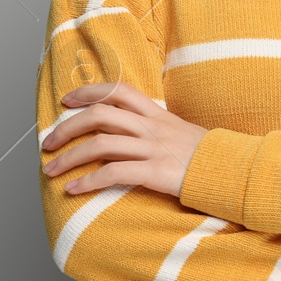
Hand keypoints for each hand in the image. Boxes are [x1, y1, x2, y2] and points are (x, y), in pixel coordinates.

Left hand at [40, 82, 208, 197]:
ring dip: (69, 157)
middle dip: (67, 127)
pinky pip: (114, 174)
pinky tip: (74, 190)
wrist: (233, 171)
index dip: (88, 91)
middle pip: (99, 115)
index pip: (117, 90)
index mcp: (156, 113)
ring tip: (50, 170)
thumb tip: (123, 130)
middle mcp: (151, 126)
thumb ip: (152, 127)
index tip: (66, 101)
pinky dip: (88, 182)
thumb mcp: (178, 131)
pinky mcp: (156, 172)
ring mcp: (154, 148)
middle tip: (47, 143)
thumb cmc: (205, 156)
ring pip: (100, 144)